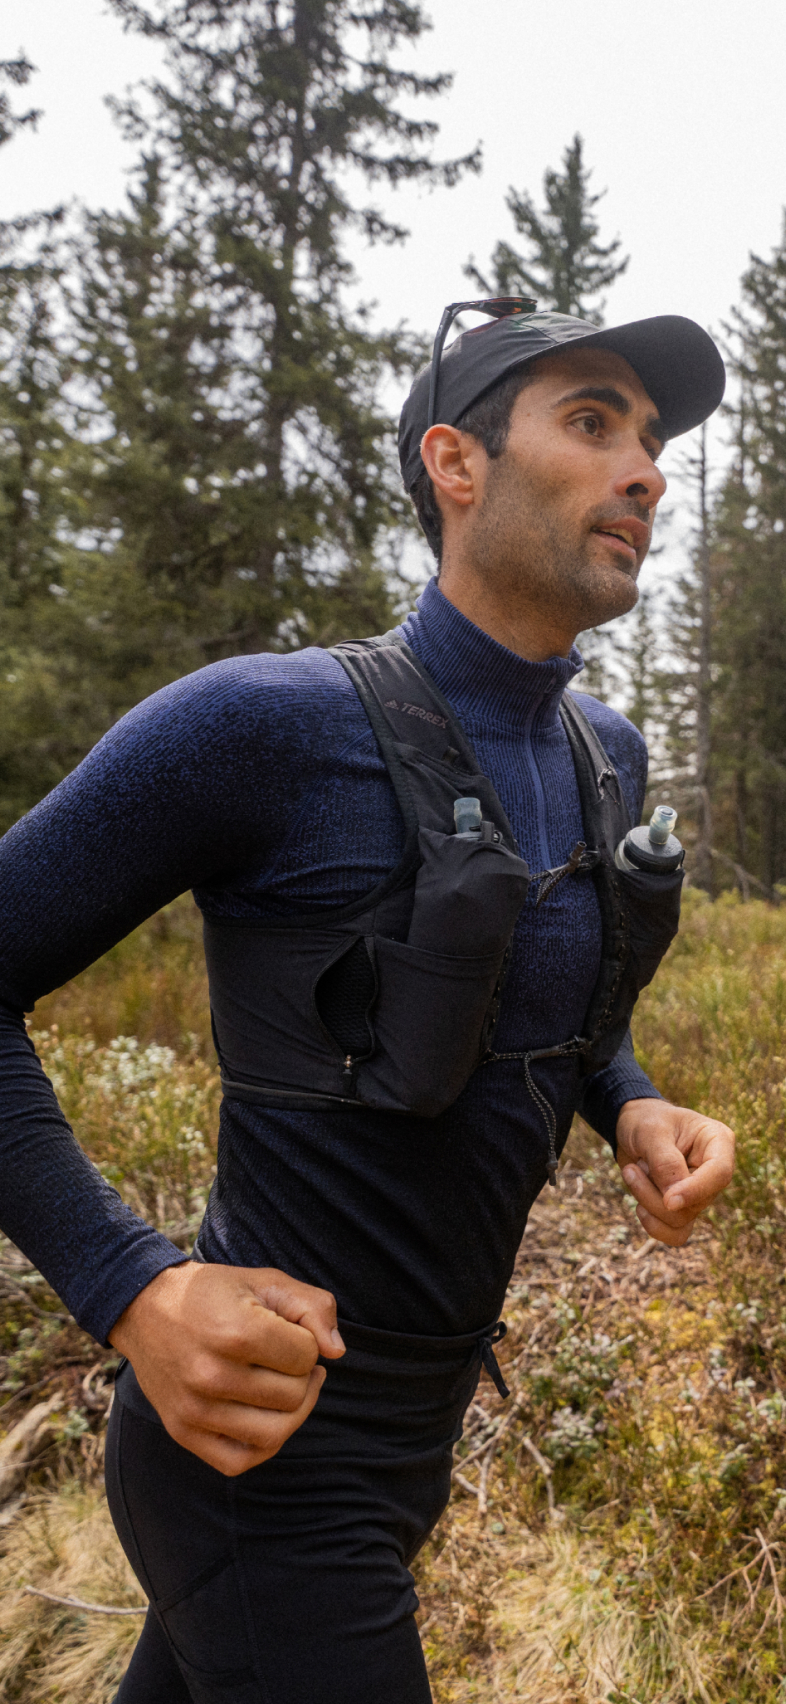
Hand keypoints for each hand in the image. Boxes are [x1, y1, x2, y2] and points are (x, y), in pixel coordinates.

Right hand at [109, 1263, 344, 1475]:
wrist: (145, 1308)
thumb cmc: (213, 1293)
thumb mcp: (265, 1281)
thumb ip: (312, 1307)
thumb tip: (337, 1352)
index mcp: (235, 1333)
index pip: (306, 1357)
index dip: (306, 1341)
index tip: (287, 1331)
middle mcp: (212, 1376)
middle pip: (293, 1396)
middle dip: (301, 1375)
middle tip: (286, 1358)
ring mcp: (195, 1409)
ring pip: (274, 1433)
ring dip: (291, 1410)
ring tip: (285, 1387)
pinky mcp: (182, 1432)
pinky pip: (238, 1461)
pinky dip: (262, 1445)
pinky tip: (265, 1417)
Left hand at [615, 1098, 734, 1246]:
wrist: (632, 1126)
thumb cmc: (646, 1120)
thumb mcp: (651, 1131)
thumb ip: (664, 1162)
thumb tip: (673, 1201)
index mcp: (718, 1142)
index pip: (720, 1173)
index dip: (695, 1190)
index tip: (667, 1200)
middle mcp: (714, 1171)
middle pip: (696, 1202)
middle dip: (656, 1194)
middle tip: (630, 1170)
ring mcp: (700, 1192)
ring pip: (682, 1220)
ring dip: (649, 1204)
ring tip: (631, 1174)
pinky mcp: (685, 1208)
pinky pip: (676, 1233)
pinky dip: (654, 1226)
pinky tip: (639, 1207)